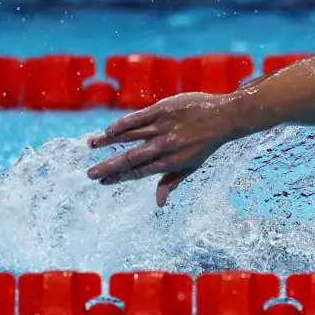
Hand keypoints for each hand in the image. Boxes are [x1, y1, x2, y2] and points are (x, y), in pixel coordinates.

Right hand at [87, 92, 238, 206]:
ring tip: (91, 145)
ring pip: (130, 135)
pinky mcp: (163, 109)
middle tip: (90, 174)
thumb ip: (171, 182)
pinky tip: (107, 130)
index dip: (120, 178)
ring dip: (108, 141)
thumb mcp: (191, 166)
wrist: (224, 116)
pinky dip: (121, 125)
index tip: (103, 182)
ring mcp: (163, 126)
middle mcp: (166, 145)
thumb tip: (159, 204)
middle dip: (109, 167)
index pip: (140, 172)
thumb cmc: (205, 144)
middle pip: (132, 158)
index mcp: (172, 161)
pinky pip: (137, 118)